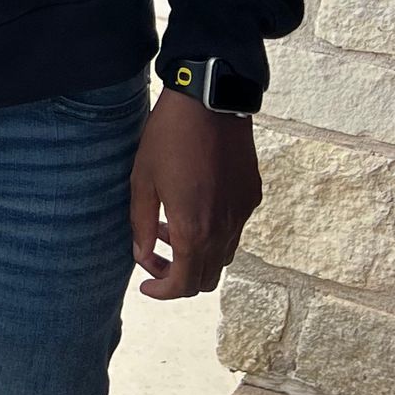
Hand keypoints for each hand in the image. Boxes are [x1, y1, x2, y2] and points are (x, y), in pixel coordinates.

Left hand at [129, 90, 260, 298]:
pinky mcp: (252, 196)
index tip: (146, 286)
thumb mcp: (142, 179)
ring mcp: (242, 213)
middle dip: (178, 277)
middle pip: (205, 278)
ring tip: (170, 226)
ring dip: (195, 254)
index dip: (163, 291)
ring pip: (222, 256)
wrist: (210, 102)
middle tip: (155, 256)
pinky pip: (234, 230)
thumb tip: (142, 255)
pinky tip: (194, 206)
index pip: (183, 284)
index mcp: (194, 229)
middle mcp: (224, 229)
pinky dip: (213, 233)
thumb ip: (142, 224)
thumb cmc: (169, 137)